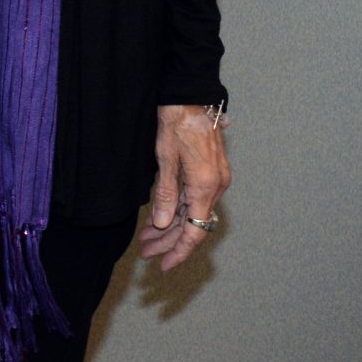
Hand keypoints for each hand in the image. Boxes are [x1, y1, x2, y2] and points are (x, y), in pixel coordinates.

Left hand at [138, 103, 231, 269]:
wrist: (191, 97)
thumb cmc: (176, 123)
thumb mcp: (164, 159)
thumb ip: (165, 193)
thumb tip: (161, 224)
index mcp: (206, 186)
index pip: (194, 231)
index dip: (179, 251)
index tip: (163, 265)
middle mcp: (216, 187)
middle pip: (193, 226)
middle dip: (168, 242)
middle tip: (145, 252)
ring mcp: (216, 180)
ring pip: (193, 214)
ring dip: (171, 227)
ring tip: (147, 239)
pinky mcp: (212, 173)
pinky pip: (195, 200)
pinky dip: (178, 211)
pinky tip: (160, 218)